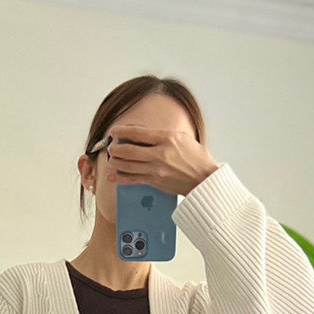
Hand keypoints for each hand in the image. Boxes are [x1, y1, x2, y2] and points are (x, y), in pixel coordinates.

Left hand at [103, 122, 218, 196]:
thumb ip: (161, 137)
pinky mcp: (154, 181)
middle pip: (129, 150)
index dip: (123, 131)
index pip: (138, 133)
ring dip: (115, 161)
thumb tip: (142, 136)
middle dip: (115, 148)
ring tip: (111, 158)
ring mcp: (156, 169)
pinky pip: (133, 179)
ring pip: (128, 165)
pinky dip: (120, 178)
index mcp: (167, 138)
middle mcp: (159, 153)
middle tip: (111, 146)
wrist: (203, 178)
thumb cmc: (195, 157)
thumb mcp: (181, 138)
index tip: (114, 131)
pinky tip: (112, 176)